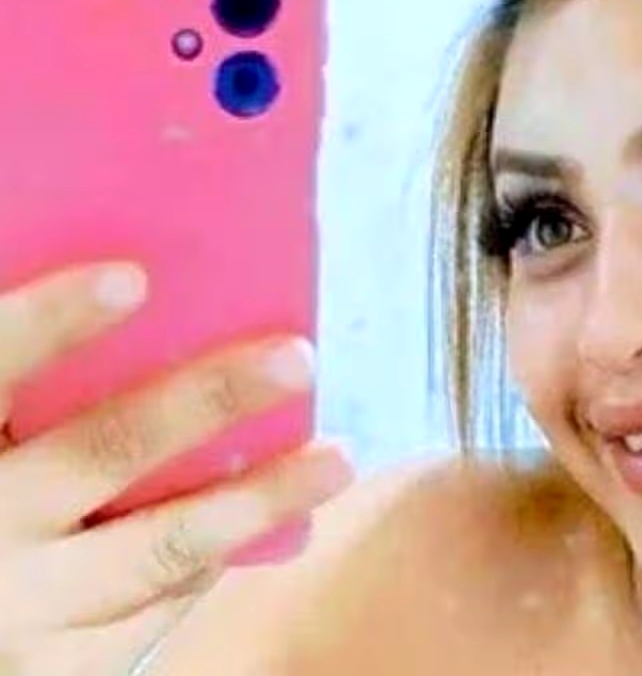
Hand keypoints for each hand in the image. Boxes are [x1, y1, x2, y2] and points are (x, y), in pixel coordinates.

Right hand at [0, 263, 353, 674]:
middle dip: (207, 401)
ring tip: (335, 461)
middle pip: (102, 452)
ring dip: (258, 501)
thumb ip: (29, 392)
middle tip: (295, 358)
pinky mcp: (56, 669)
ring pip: (158, 547)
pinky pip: (156, 609)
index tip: (134, 278)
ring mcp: (17, 609)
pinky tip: (264, 520)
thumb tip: (130, 286)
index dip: (53, 321)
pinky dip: (213, 559)